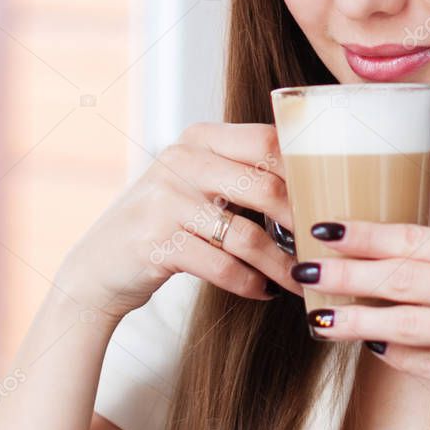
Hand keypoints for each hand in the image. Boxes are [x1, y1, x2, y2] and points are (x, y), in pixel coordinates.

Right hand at [55, 122, 307, 324]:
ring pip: (247, 235)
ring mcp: (166, 200)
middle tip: (322, 244)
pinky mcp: (157, 243)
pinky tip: (265, 292)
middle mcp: (182, 160)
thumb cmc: (167, 222)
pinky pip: (223, 266)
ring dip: (281, 264)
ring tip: (301, 279)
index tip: (329, 196)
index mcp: (200, 137)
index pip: (267, 140)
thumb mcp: (198, 182)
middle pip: (265, 186)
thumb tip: (316, 182)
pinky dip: (251, 283)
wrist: (99, 266)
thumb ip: (243, 171)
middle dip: (300, 221)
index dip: (304, 168)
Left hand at [292, 220, 429, 429]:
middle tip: (304, 270)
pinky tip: (369, 345)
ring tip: (320, 317)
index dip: (366, 234)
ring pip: (405, 321)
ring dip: (356, 319)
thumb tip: (387, 262)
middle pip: (402, 276)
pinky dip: (394, 354)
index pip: (416, 237)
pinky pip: (425, 361)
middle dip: (347, 273)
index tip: (325, 229)